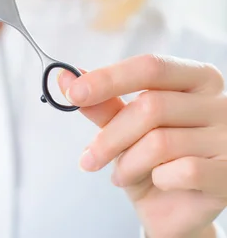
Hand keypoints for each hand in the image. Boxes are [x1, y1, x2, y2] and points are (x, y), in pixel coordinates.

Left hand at [58, 54, 226, 237]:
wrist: (176, 209)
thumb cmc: (150, 157)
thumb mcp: (125, 127)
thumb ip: (102, 102)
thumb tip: (65, 75)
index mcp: (197, 77)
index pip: (151, 67)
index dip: (109, 78)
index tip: (73, 93)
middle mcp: (219, 100)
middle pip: (150, 105)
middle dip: (110, 135)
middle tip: (88, 158)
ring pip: (161, 141)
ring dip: (128, 162)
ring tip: (120, 174)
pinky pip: (183, 170)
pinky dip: (159, 178)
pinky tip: (157, 182)